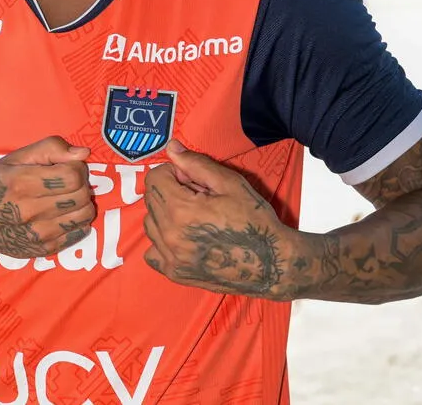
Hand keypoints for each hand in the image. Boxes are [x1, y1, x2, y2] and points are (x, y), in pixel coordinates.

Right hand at [0, 136, 94, 257]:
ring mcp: (37, 234)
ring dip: (83, 202)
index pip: (73, 176)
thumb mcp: (14, 158)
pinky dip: (78, 221)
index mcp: (21, 183)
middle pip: (81, 195)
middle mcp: (30, 211)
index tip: (68, 166)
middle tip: (69, 180)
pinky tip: (64, 214)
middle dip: (82, 183)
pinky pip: (80, 233)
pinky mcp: (43, 250)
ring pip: (85, 215)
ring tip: (68, 197)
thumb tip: (84, 153)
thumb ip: (50, 148)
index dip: (77, 167)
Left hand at [143, 140, 293, 299]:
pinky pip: (152, 252)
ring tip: (194, 217)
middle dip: (170, 191)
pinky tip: (184, 237)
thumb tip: (171, 148)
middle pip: (151, 199)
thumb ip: (195, 164)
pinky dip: (163, 241)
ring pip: (150, 224)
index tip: (191, 180)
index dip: (173, 173)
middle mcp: (169, 236)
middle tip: (197, 197)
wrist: (271, 263)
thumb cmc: (254, 220)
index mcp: (181, 210)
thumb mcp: (229, 183)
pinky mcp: (175, 273)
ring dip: (165, 214)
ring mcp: (171, 258)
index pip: (154, 179)